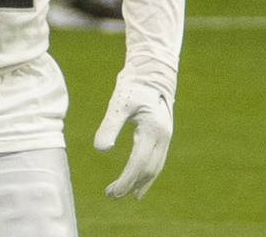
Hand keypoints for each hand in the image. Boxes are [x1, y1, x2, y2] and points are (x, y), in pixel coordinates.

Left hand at [94, 59, 175, 199]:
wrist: (151, 71)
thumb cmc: (133, 85)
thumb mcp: (118, 103)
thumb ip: (109, 125)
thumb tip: (100, 150)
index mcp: (154, 131)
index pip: (139, 163)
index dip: (125, 180)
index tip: (112, 192)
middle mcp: (164, 137)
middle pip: (149, 169)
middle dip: (131, 184)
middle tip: (112, 195)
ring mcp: (165, 136)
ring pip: (155, 166)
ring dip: (141, 182)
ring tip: (127, 195)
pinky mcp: (161, 134)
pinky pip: (156, 159)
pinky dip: (147, 172)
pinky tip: (139, 179)